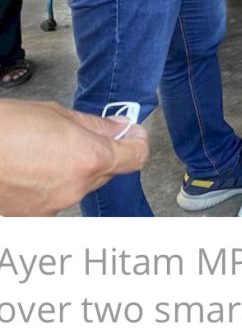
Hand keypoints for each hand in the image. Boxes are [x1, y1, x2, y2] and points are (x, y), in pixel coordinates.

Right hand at [0, 100, 148, 215]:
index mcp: (88, 159)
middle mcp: (74, 189)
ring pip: (77, 187)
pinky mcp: (30, 219)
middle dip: (99, 155)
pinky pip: (52, 200)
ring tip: (38, 154)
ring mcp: (51, 208)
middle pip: (105, 173)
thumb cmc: (2, 128)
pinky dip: (46, 186)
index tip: (131, 134)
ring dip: (69, 172)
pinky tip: (25, 171)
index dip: (136, 142)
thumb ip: (95, 126)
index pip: (135, 157)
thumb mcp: (55, 115)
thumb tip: (121, 128)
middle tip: (77, 137)